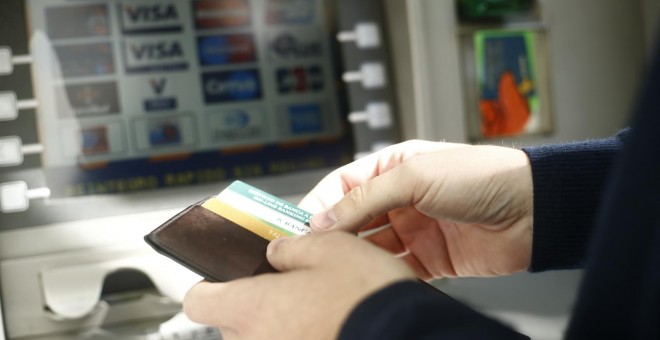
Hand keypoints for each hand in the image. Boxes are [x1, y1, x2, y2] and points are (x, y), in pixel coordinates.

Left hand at [183, 232, 414, 339]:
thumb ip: (292, 247)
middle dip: (252, 303)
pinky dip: (299, 337)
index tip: (224, 277)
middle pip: (231, 322)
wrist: (408, 336)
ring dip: (278, 325)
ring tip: (313, 309)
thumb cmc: (367, 298)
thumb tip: (277, 252)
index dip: (210, 283)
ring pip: (261, 338)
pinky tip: (326, 327)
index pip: (199, 299)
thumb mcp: (330, 248)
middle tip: (283, 288)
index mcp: (252, 306)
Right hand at [299, 140, 533, 279]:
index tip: (298, 228)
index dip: (318, 206)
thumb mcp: (414, 176)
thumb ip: (365, 198)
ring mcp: (415, 230)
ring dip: (355, 257)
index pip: (342, 186)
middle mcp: (401, 199)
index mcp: (394, 168)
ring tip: (335, 269)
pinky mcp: (431, 259)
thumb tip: (323, 220)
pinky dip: (381, 275)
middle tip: (308, 254)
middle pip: (353, 219)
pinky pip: (396, 269)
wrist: (534, 209)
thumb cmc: (482, 175)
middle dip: (332, 236)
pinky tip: (368, 279)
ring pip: (371, 248)